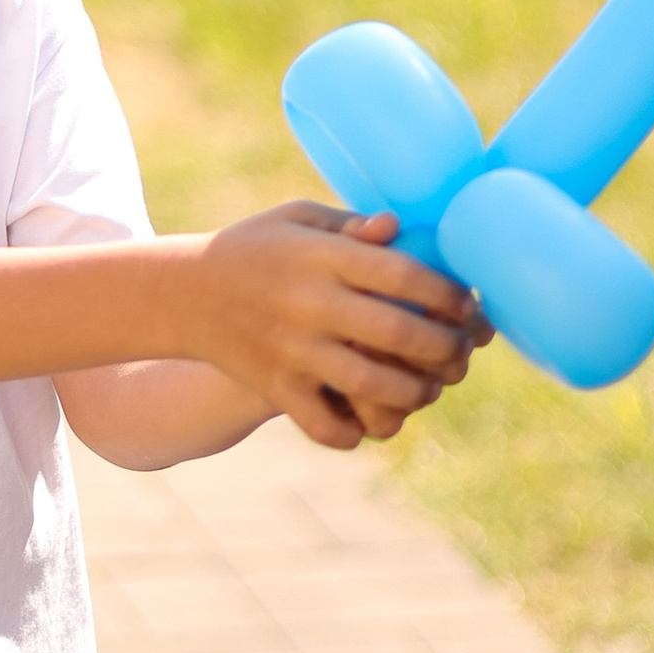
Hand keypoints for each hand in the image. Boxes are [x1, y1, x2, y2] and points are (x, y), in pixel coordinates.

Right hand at [181, 202, 488, 452]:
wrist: (184, 293)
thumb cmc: (257, 248)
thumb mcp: (299, 219)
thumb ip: (352, 226)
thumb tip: (400, 227)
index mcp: (322, 257)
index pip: (404, 275)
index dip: (449, 295)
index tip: (469, 306)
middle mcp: (310, 304)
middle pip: (399, 333)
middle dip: (446, 348)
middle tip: (462, 353)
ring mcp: (291, 350)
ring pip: (371, 385)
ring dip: (415, 393)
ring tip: (429, 389)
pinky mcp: (275, 386)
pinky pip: (323, 425)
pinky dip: (354, 433)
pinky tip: (370, 421)